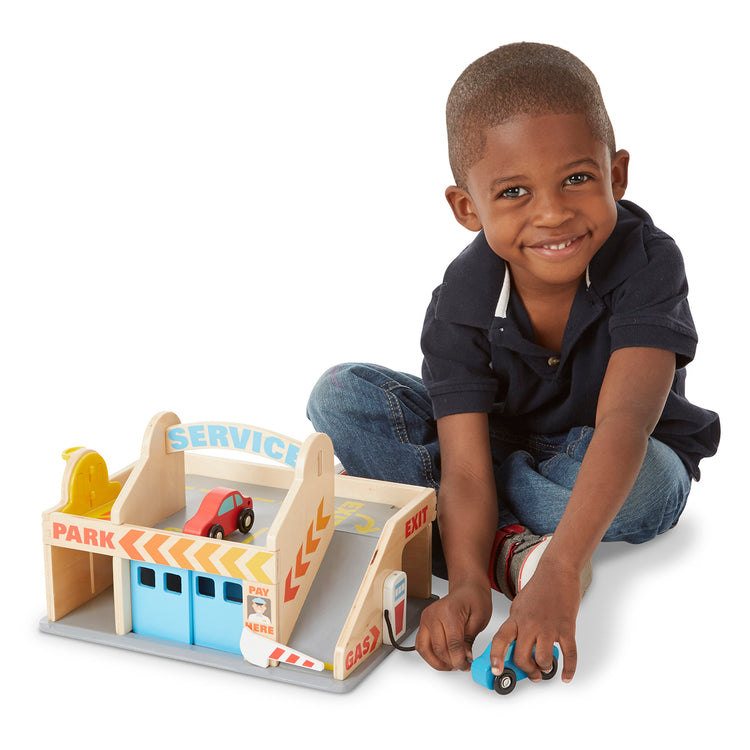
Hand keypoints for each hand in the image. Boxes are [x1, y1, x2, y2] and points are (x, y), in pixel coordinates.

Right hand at [415, 579, 491, 670]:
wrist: (466, 589)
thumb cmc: (474, 599)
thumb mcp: (479, 619)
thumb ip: (469, 640)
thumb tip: (464, 657)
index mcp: (449, 612)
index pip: (452, 644)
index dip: (460, 660)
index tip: (467, 665)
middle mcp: (433, 614)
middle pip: (438, 649)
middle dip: (451, 662)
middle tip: (462, 666)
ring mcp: (425, 619)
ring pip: (424, 649)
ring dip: (437, 662)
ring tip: (451, 665)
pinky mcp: (423, 623)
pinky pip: (421, 645)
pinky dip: (429, 655)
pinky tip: (442, 659)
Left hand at [490, 560, 582, 682]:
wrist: (557, 572)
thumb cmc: (538, 589)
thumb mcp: (518, 606)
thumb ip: (516, 626)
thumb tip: (515, 648)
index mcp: (516, 618)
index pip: (501, 640)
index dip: (496, 657)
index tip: (496, 671)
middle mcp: (530, 624)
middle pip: (522, 657)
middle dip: (527, 670)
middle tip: (532, 673)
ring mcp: (549, 627)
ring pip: (543, 660)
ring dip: (545, 668)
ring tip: (546, 666)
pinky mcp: (567, 628)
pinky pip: (569, 655)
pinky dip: (569, 669)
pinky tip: (566, 676)